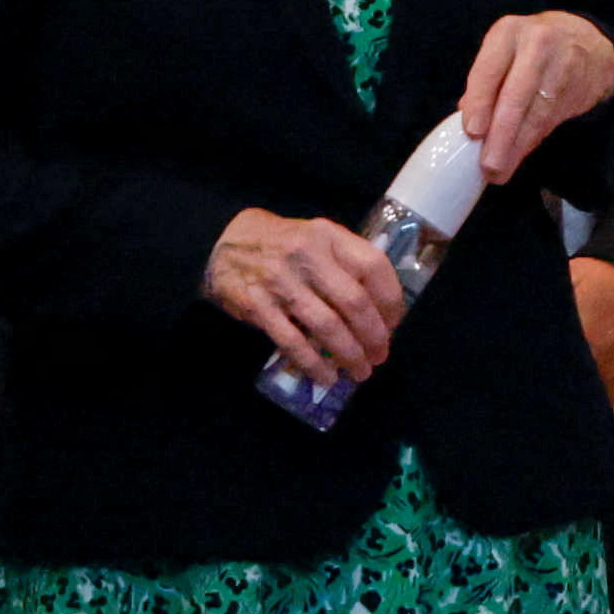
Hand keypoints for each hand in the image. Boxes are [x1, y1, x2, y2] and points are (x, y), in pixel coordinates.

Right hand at [207, 206, 404, 390]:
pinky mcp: (257, 306)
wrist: (220, 243)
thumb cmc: (280, 244)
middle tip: (380, 356)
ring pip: (327, 326)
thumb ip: (345, 263)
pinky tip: (325, 377)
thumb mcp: (316, 238)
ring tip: (360, 371)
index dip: (390, 300)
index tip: (394, 324)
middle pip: (354, 302)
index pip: (374, 266)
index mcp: (328, 236)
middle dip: (374, 336)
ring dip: (349, 355)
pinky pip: (293, 342)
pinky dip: (313, 364)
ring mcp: (280, 281)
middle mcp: (307, 255)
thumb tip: (380, 310)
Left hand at [453, 8, 613, 189]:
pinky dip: (532, 141)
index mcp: (508, 32)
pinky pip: (551, 120)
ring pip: (537, 113)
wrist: (585, 40)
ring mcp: (563, 64)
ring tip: (500, 170)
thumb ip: (485, 83)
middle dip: (501, 135)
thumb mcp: (504, 52)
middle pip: (516, 95)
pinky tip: (519, 155)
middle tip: (489, 165)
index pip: (489, 70)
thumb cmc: (530, 50)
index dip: (480, 103)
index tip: (473, 132)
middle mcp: (537, 43)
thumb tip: (467, 124)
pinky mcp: (580, 86)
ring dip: (517, 146)